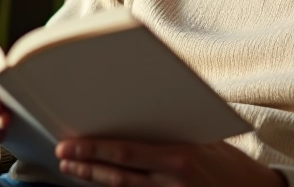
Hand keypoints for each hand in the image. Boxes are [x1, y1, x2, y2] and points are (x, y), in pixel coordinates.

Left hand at [55, 138, 286, 186]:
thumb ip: (171, 132)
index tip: (70, 143)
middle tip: (62, 154)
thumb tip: (137, 113)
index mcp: (179, 157)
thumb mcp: (204, 137)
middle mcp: (171, 181)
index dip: (94, 150)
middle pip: (117, 175)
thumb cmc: (231, 162)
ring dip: (93, 178)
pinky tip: (98, 181)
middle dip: (85, 165)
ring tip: (71, 168)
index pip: (126, 153)